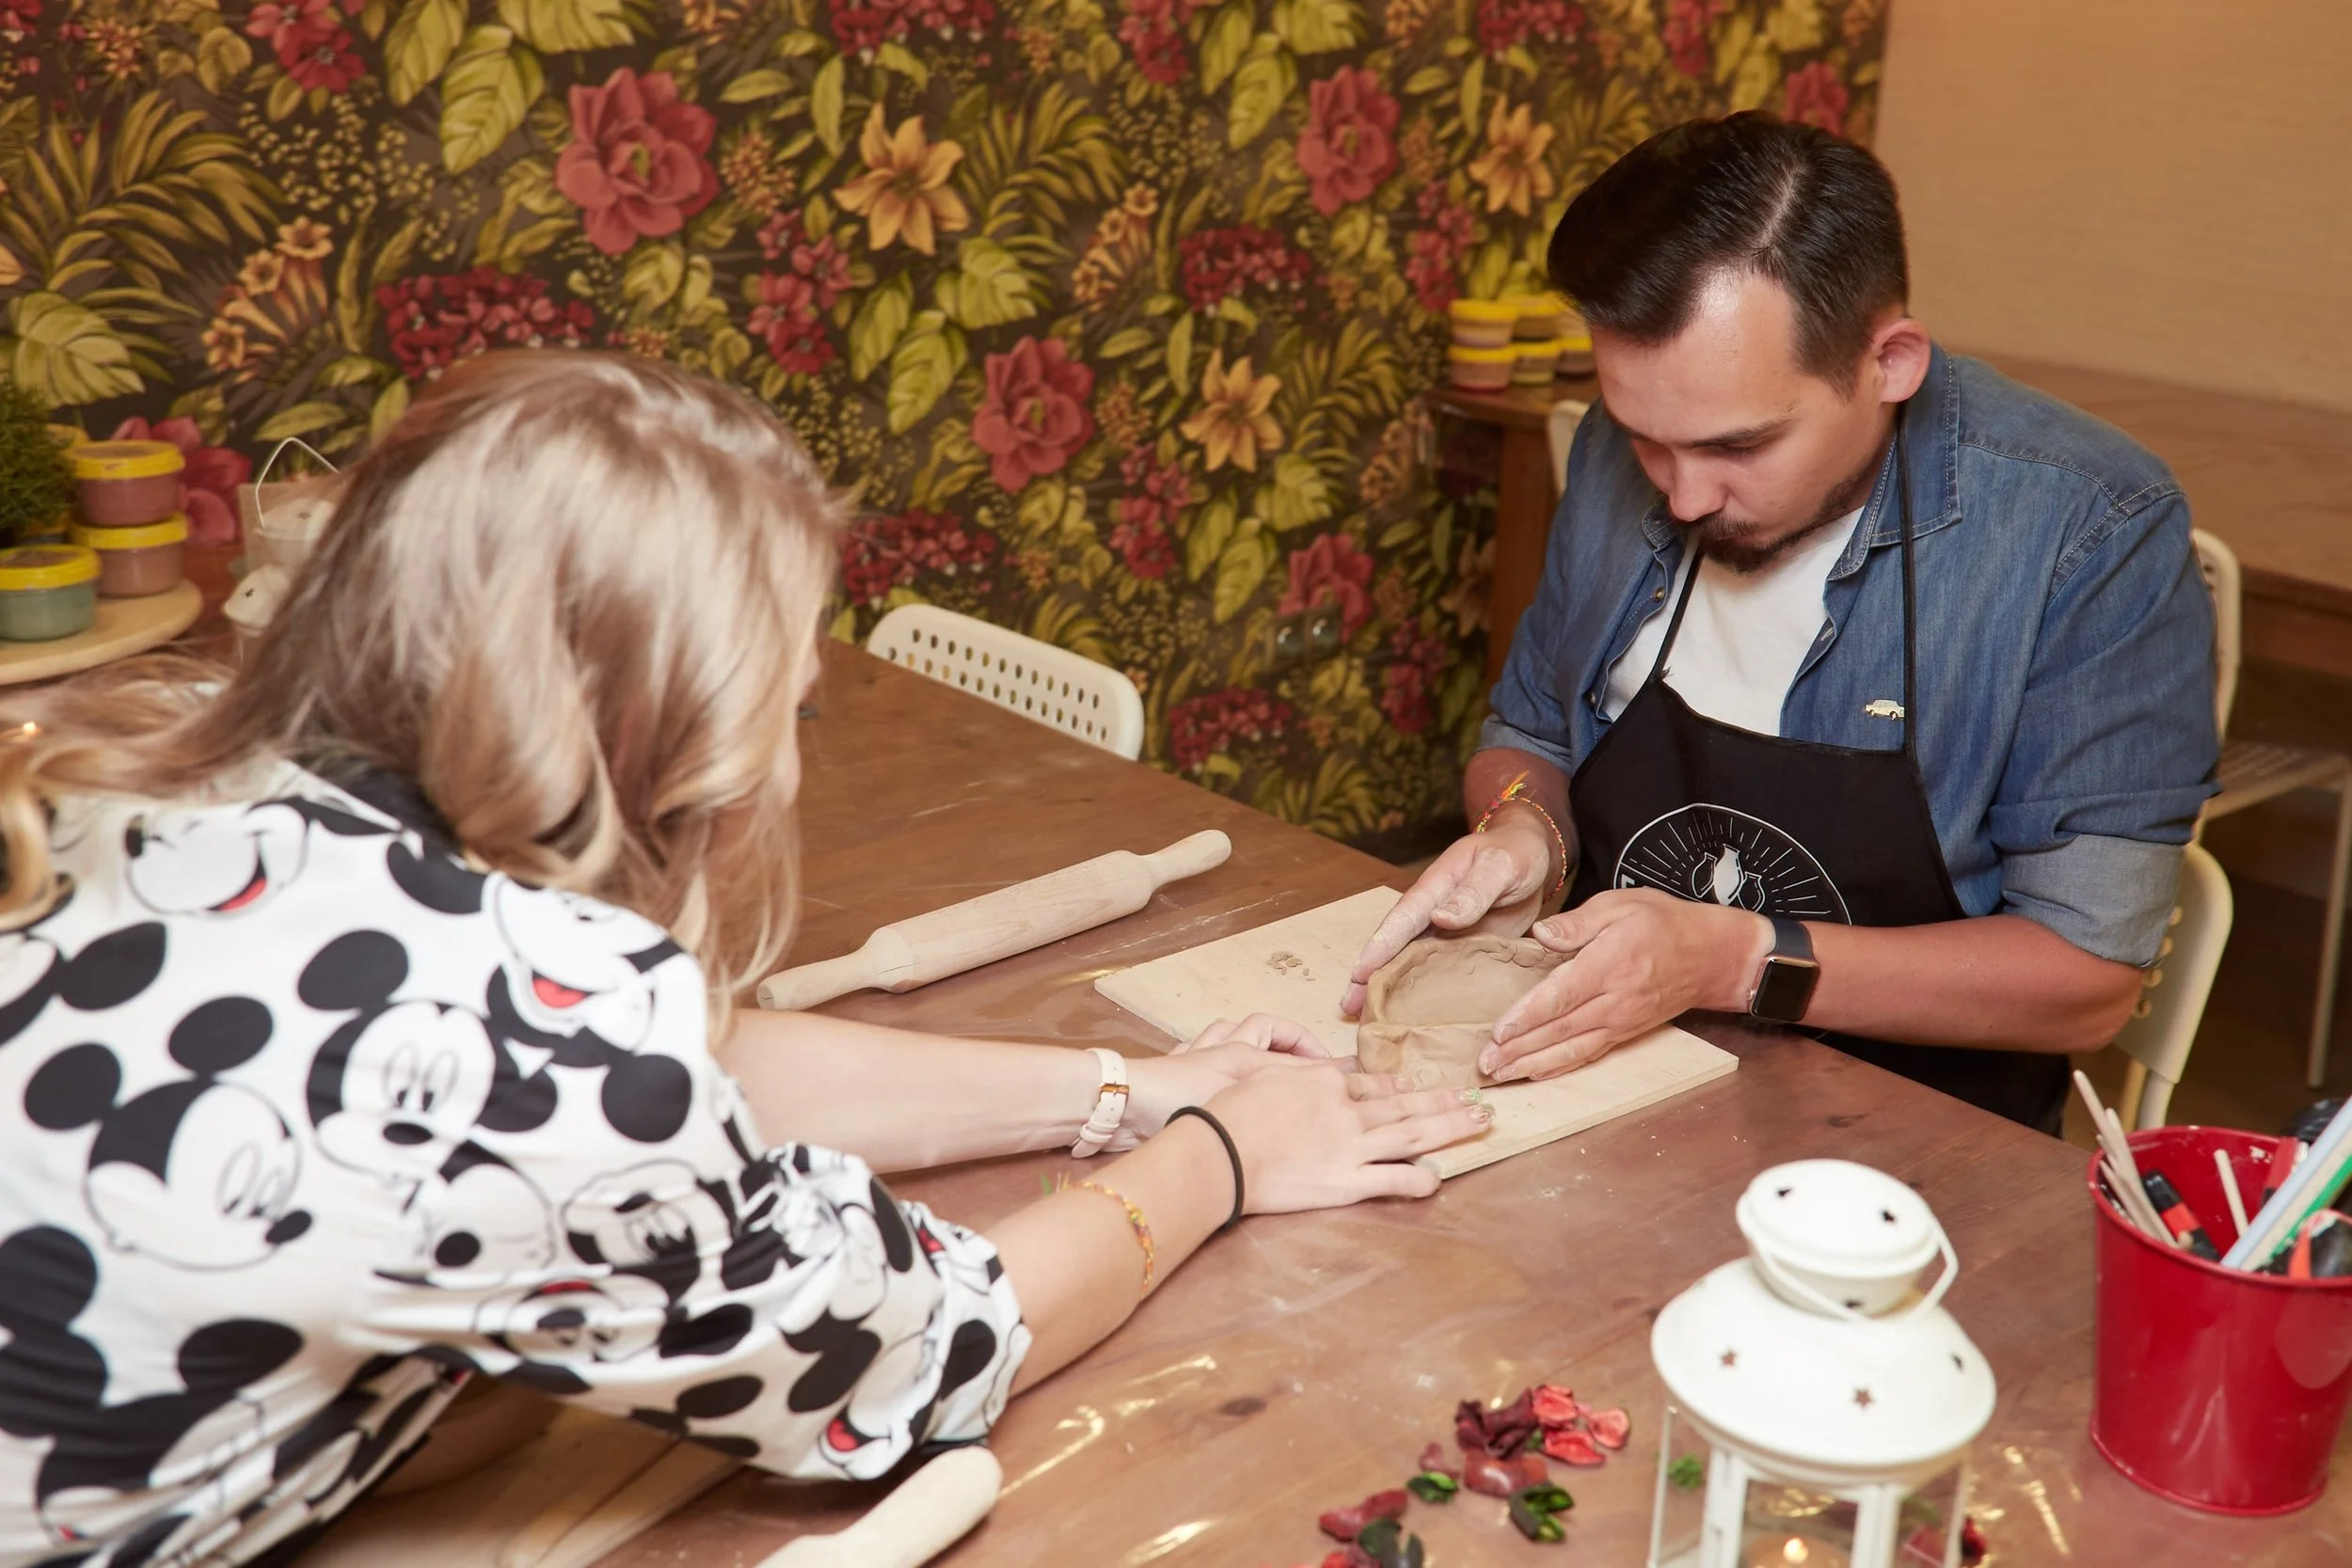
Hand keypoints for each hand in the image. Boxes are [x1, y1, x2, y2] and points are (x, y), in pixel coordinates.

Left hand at [1124, 1013, 1326, 1142]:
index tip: (1344, 1075)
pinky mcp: (1173, 1074)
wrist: (1120, 1104)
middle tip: (1308, 1066)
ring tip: (1271, 1063)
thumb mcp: (1241, 1085)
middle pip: (1261, 1028)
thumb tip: (1335, 1074)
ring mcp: (1194, 1058)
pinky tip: (1224, 1076)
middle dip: (1287, 1040)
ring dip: (1251, 1042)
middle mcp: (1219, 1048)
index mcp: (1240, 1050)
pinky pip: (1200, 1052)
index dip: (1318, 1055)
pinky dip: (1218, 1056)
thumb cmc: (1178, 1096)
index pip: (1289, 1041)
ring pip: (1228, 1035)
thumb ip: (1287, 1079)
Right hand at [1204, 1065, 1493, 1208]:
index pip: (1370, 1084)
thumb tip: (1325, 1075)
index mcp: (1324, 1084)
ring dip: (1450, 1127)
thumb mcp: (1263, 1076)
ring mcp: (1351, 1147)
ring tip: (1479, 1121)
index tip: (1420, 1083)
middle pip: (1404, 1105)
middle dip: (1442, 1100)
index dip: (1400, 1085)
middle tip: (1474, 1097)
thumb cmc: (1227, 1112)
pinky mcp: (1347, 1182)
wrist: (1218, 1151)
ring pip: (1413, 1135)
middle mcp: (1346, 1112)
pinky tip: (1440, 1177)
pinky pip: (1394, 1180)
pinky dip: (1420, 1179)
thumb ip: (1299, 1075)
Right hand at [1341, 813, 1553, 1016]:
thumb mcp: (1499, 867)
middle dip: (1370, 975)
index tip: (1358, 974)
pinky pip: (1441, 974)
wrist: (1533, 855)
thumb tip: (1440, 917)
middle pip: (1395, 948)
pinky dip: (1426, 994)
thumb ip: (1473, 892)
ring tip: (1372, 1019)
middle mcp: (1432, 915)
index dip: (1378, 948)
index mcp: (1435, 890)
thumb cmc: (1514, 854)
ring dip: (1393, 989)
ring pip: (1413, 965)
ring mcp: (1446, 935)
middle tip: (1348, 1007)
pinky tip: (1418, 1016)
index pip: (1401, 921)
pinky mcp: (1463, 950)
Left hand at [1482, 890, 1770, 1081]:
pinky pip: (1589, 1054)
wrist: (1711, 956)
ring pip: (1571, 1049)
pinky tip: (1535, 1075)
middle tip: (1484, 1064)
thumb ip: (1579, 921)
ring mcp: (1620, 1021)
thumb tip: (1542, 934)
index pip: (1561, 996)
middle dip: (1519, 1049)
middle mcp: (1614, 1000)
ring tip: (1500, 1075)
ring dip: (1532, 1065)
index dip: (1528, 1016)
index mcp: (1609, 964)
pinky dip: (1560, 1068)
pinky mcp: (1625, 1032)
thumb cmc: (1663, 923)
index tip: (1499, 1031)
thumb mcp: (1622, 904)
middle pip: (1559, 1029)